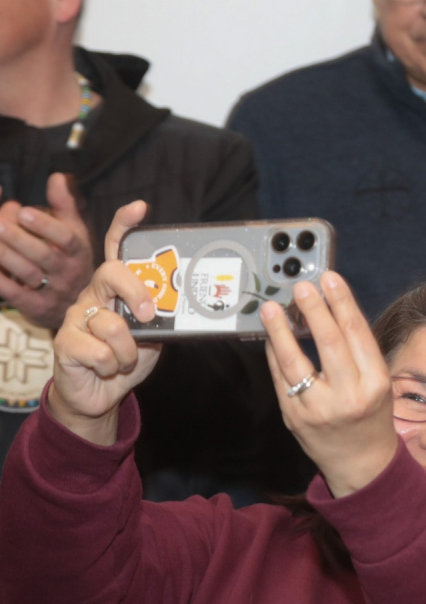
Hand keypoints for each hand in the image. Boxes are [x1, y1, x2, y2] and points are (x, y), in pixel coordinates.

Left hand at [0, 173, 95, 327]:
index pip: (66, 238)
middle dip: (19, 239)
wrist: (83, 308)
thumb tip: (56, 177)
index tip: (24, 211)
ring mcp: (52, 292)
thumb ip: (65, 206)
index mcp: (78, 251)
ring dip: (6, 258)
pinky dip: (1, 282)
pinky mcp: (36, 307)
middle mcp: (67, 272)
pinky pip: (16, 295)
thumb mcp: (76, 234)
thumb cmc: (71, 262)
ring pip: (28, 274)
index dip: (45, 225)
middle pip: (44, 256)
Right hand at [48, 201, 159, 445]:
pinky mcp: (65, 341)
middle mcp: (93, 294)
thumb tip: (183, 304)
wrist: (101, 394)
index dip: (124, 227)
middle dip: (137, 293)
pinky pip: (99, 351)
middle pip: (112, 273)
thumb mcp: (154, 335)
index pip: (116, 250)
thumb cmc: (129, 359)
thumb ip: (163, 316)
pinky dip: (112, 365)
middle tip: (150, 317)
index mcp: (116, 289)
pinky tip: (105, 368)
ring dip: (128, 352)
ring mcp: (76, 316)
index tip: (139, 209)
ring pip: (111, 324)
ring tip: (124, 360)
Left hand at [260, 272, 398, 497]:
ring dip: (281, 331)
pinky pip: (280, 379)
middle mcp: (349, 395)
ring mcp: (318, 408)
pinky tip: (272, 337)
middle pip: (329, 343)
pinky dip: (275, 354)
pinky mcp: (295, 418)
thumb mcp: (378, 383)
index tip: (330, 279)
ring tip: (272, 308)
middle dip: (313, 310)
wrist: (362, 463)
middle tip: (301, 287)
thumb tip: (328, 309)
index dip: (342, 302)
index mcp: (376, 383)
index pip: (357, 333)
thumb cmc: (372, 416)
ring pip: (295, 362)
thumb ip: (356, 351)